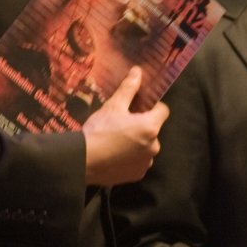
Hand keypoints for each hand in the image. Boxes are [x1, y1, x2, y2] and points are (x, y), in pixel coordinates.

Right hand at [82, 67, 168, 186]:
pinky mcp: (138, 175)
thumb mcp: (113, 106)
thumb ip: (129, 88)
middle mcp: (154, 146)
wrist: (83, 161)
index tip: (138, 106)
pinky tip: (114, 155)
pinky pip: (138, 161)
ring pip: (145, 146)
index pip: (163, 110)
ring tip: (115, 141)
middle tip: (121, 124)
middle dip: (141, 125)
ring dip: (136, 143)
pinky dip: (130, 158)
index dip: (152, 106)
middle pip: (152, 129)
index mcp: (151, 127)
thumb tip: (138, 71)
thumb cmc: (99, 131)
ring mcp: (146, 162)